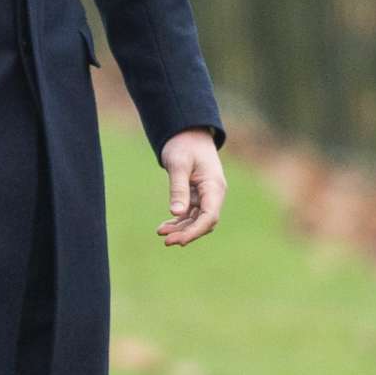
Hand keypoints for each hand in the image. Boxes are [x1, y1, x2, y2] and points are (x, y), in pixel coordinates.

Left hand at [157, 129, 225, 245]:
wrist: (187, 134)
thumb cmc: (184, 146)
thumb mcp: (178, 165)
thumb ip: (178, 188)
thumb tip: (176, 213)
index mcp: (214, 187)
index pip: (210, 216)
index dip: (195, 231)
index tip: (179, 241)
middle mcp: (213, 194)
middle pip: (204, 222)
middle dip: (186, 233)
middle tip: (166, 241)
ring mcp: (206, 196)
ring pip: (196, 220)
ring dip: (181, 228)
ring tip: (161, 234)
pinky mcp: (197, 196)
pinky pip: (190, 214)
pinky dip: (178, 221)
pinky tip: (164, 227)